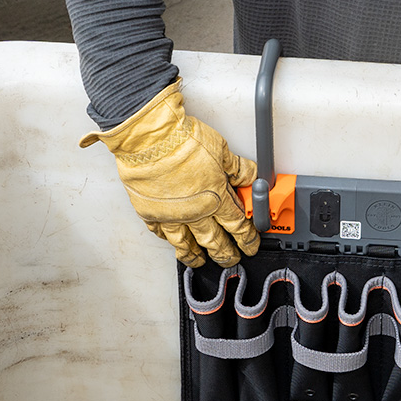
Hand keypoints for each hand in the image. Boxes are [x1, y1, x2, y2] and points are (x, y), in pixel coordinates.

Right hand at [80, 81, 259, 266]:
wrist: (149, 139)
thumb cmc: (183, 141)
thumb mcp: (222, 150)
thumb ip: (238, 168)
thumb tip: (251, 176)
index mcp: (217, 199)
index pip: (238, 226)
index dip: (247, 239)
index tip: (251, 245)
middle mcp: (195, 213)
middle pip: (215, 242)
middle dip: (226, 254)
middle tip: (231, 260)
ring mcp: (172, 216)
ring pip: (186, 244)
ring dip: (195, 255)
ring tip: (200, 261)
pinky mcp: (150, 213)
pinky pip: (161, 233)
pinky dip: (168, 240)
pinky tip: (172, 242)